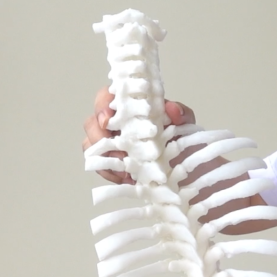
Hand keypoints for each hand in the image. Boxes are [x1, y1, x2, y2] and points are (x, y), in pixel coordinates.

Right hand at [82, 85, 196, 183]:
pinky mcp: (111, 163)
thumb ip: (181, 114)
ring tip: (124, 169)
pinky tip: (125, 178)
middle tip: (116, 150)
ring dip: (103, 157)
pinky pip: (100, 166)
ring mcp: (110, 144)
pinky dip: (109, 173)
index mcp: (130, 108)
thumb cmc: (180, 140)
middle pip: (91, 123)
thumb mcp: (185, 126)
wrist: (186, 168)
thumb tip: (172, 110)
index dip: (102, 107)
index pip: (106, 98)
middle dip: (98, 136)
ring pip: (91, 145)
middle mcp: (115, 124)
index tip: (108, 120)